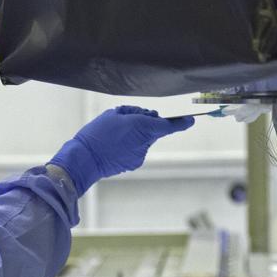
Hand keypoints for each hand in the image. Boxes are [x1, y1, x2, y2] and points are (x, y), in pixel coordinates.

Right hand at [49, 106, 194, 193]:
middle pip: (153, 130)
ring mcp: (140, 155)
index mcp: (143, 127)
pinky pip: (136, 149)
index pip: (168, 125)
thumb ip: (135, 113)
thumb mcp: (114, 114)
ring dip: (135, 134)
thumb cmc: (97, 134)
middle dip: (145, 123)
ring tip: (114, 134)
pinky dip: (129, 145)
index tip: (190, 120)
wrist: (85, 159)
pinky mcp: (133, 163)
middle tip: (126, 119)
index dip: (181, 123)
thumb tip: (148, 116)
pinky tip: (114, 145)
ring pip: (144, 139)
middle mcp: (145, 142)